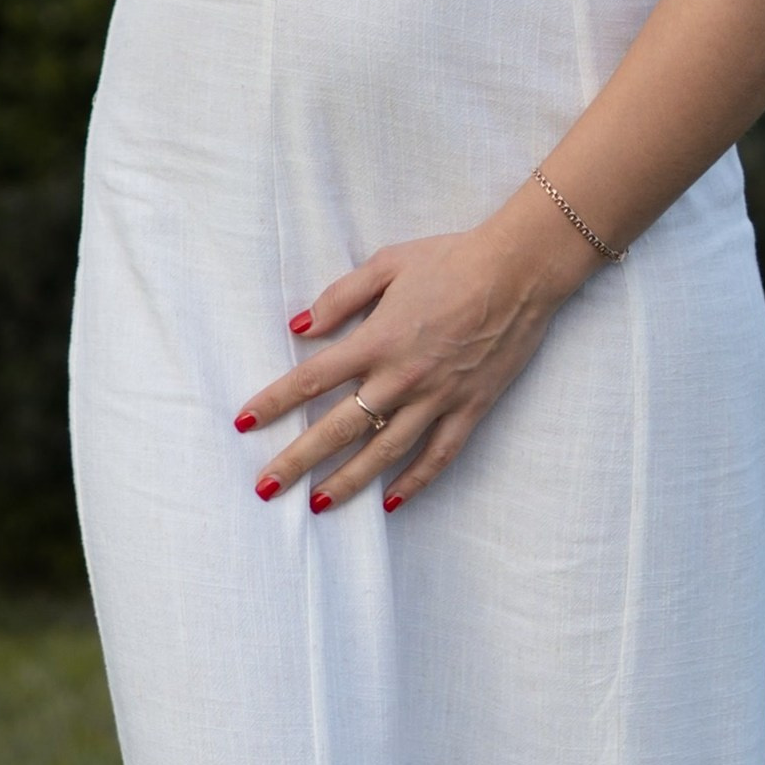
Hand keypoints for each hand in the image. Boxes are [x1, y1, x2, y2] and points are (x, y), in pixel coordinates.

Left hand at [233, 202, 593, 511]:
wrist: (520, 271)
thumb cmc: (452, 259)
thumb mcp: (388, 263)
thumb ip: (341, 298)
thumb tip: (300, 327)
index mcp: (377, 340)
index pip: (312, 379)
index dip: (274, 402)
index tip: (244, 423)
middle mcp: (402, 377)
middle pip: (340, 428)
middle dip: (299, 460)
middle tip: (267, 487)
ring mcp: (438, 398)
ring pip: (384, 452)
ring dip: (349, 481)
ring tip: (319, 504)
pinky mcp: (471, 408)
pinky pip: (439, 455)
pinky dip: (416, 481)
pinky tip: (392, 501)